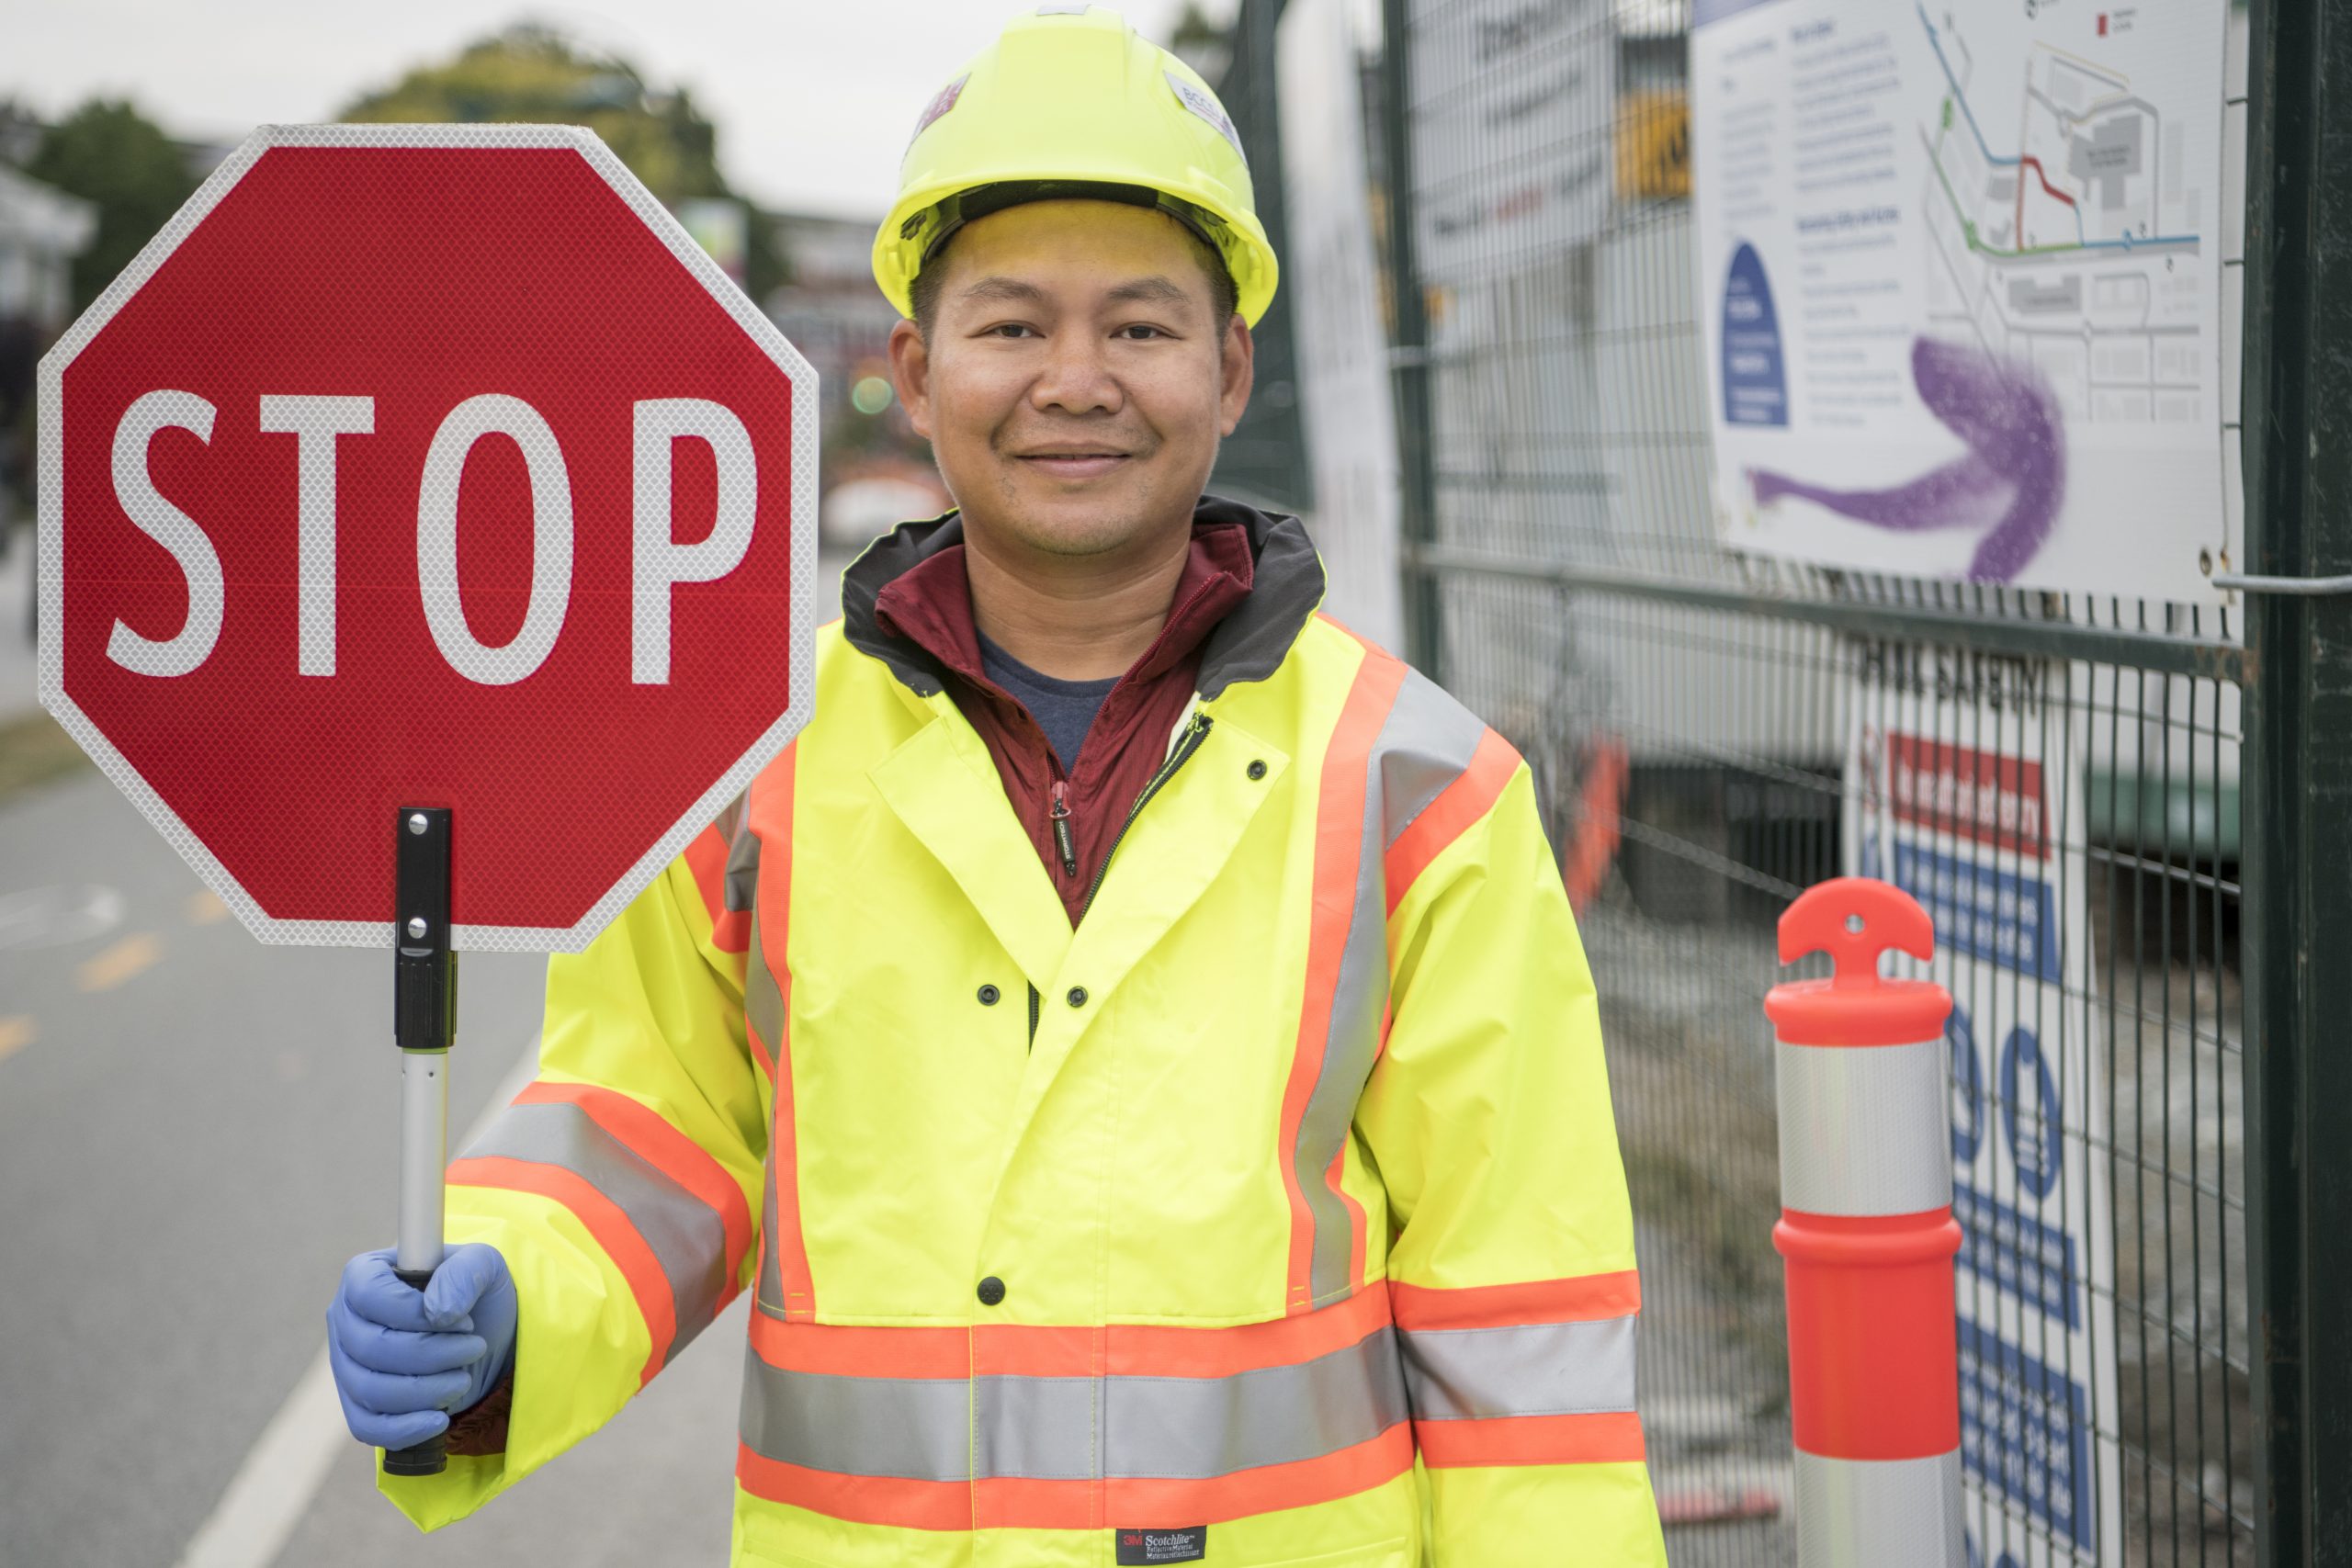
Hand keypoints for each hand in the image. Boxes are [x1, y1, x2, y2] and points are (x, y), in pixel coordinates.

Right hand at [325, 1244, 517, 1450]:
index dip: (415, 1313)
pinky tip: (440, 1420)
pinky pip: (366, 1426)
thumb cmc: (475, 1293)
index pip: (369, 1296)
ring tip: (464, 1378)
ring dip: (426, 1390)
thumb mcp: (485, 1266)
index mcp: (364, 1276)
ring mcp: (346, 1365)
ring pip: (370, 1390)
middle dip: (432, 1354)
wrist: (483, 1336)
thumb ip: (465, 1273)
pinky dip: (404, 1428)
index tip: (462, 1320)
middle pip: (371, 1348)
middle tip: (475, 1348)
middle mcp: (345, 1319)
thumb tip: (437, 1311)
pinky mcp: (359, 1404)